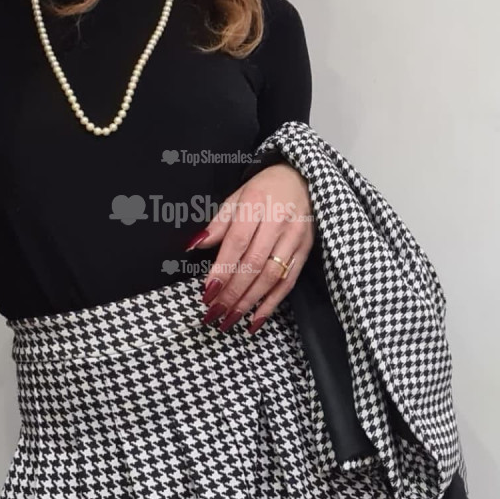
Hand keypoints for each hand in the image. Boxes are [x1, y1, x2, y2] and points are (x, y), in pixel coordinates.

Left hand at [188, 163, 314, 332]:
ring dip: (249, 301)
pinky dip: (272, 303)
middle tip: (214, 312)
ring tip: (230, 319)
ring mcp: (295, 238)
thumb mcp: (237, 196)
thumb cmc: (264, 189)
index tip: (207, 291)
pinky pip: (288, 281)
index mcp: (257, 204)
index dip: (222, 269)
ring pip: (272, 276)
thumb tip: (194, 246)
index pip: (237, 242)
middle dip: (233, 291)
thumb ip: (218, 223)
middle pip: (254, 263)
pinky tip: (256, 319)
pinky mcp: (305, 250)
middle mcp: (278, 222)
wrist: (303, 178)